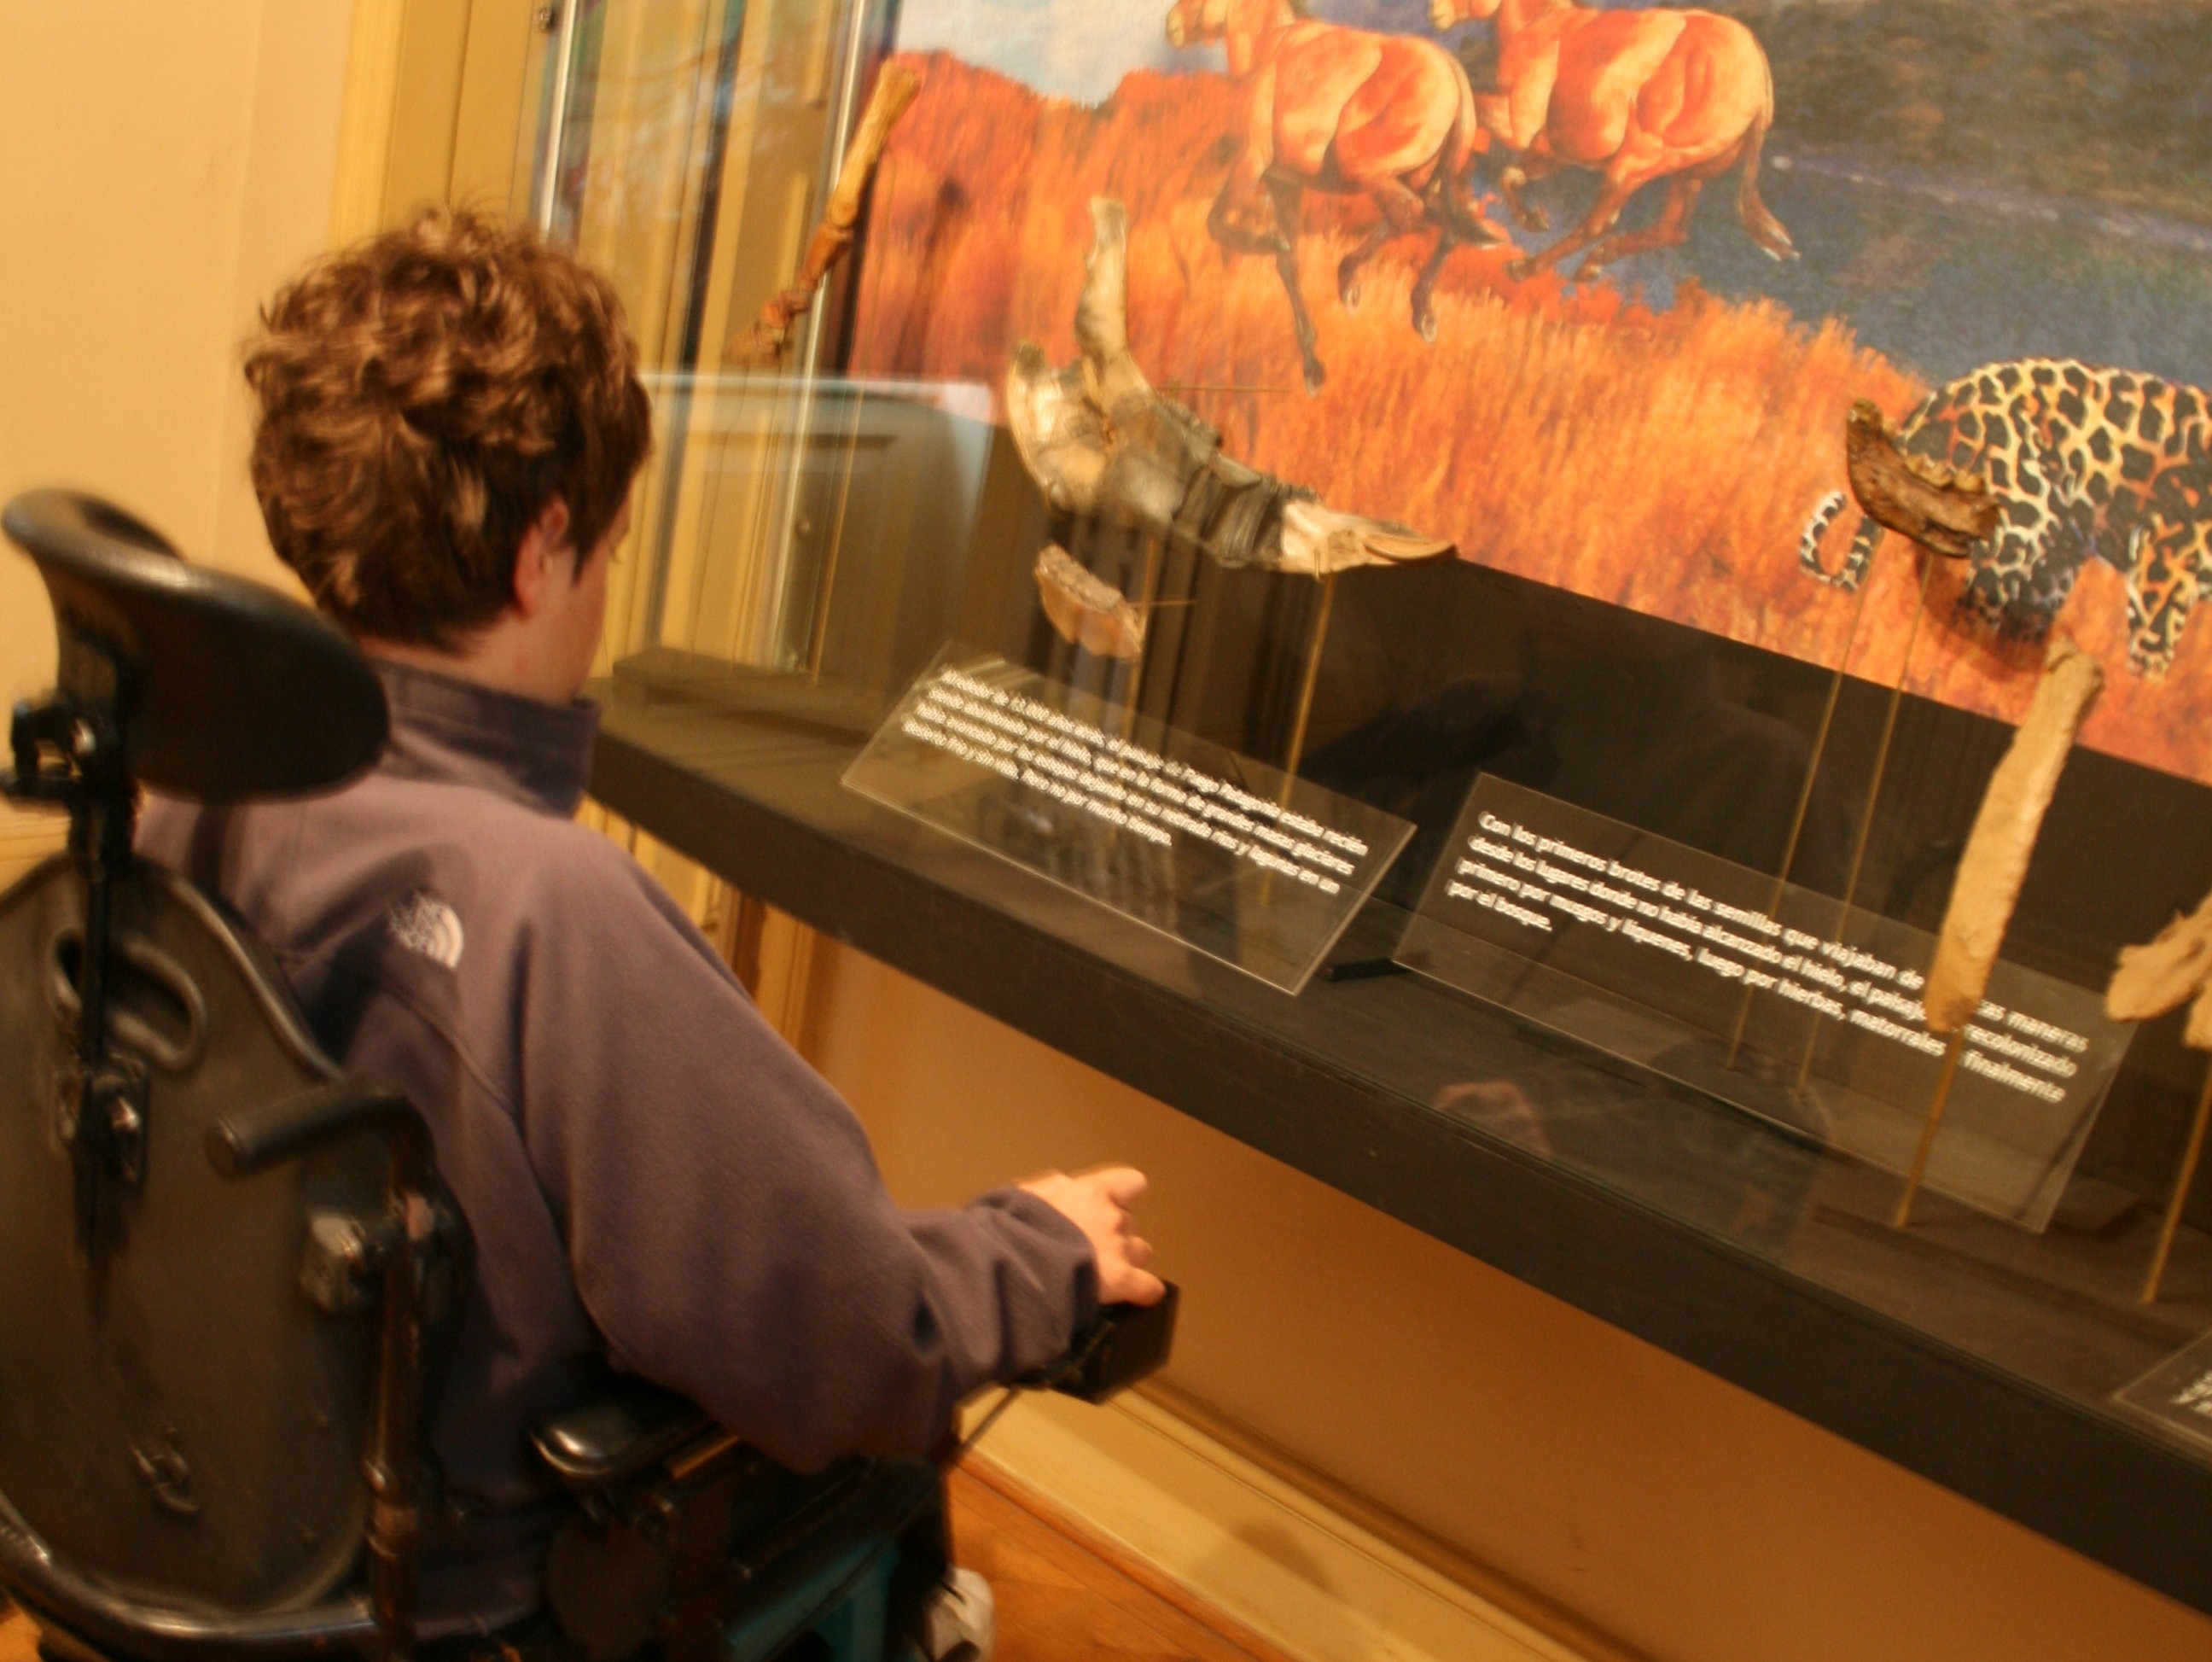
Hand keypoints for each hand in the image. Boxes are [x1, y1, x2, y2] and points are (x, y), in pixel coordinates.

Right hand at [1021, 1165, 1163, 1306]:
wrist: (1017, 1261)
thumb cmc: (1016, 1225)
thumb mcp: (1028, 1193)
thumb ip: (1052, 1189)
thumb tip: (1063, 1187)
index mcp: (1092, 1192)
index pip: (1130, 1182)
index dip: (1123, 1195)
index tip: (1111, 1204)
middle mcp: (1112, 1217)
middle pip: (1129, 1222)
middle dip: (1113, 1233)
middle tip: (1088, 1246)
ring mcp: (1120, 1249)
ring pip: (1141, 1251)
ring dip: (1126, 1259)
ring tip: (1103, 1272)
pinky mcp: (1122, 1280)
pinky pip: (1148, 1287)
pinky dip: (1144, 1291)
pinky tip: (1138, 1296)